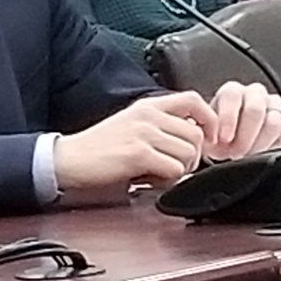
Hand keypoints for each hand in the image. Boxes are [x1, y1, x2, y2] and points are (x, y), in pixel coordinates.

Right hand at [55, 91, 216, 190]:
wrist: (70, 158)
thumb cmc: (99, 146)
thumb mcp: (131, 124)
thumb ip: (159, 124)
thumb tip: (192, 135)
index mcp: (147, 106)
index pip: (193, 100)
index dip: (209, 119)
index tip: (208, 138)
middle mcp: (147, 115)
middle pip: (197, 134)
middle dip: (193, 156)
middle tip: (174, 166)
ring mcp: (143, 133)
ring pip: (189, 154)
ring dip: (179, 170)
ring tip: (158, 173)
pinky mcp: (138, 154)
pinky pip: (175, 170)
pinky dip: (167, 181)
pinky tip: (149, 179)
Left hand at [202, 81, 280, 158]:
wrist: (234, 149)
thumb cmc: (216, 138)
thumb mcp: (205, 133)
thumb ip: (202, 131)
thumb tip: (200, 135)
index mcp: (231, 92)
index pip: (232, 95)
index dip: (228, 118)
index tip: (223, 138)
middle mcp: (254, 95)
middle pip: (255, 109)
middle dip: (244, 135)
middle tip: (235, 152)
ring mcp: (273, 107)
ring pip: (272, 121)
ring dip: (258, 143)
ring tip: (246, 156)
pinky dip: (270, 147)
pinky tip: (258, 154)